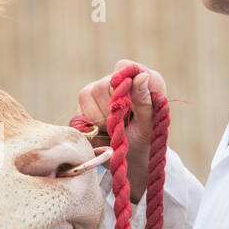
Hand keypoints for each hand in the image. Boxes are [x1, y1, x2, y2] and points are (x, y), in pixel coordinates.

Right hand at [76, 60, 166, 203]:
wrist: (129, 160)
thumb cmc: (145, 140)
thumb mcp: (149, 124)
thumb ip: (145, 100)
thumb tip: (141, 77)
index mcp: (141, 80)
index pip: (125, 67)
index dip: (123, 82)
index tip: (126, 103)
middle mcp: (117, 82)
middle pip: (103, 84)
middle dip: (111, 110)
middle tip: (122, 126)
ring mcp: (97, 92)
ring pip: (87, 95)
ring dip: (100, 119)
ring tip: (112, 131)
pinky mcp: (82, 106)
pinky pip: (78, 111)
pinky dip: (89, 126)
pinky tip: (101, 132)